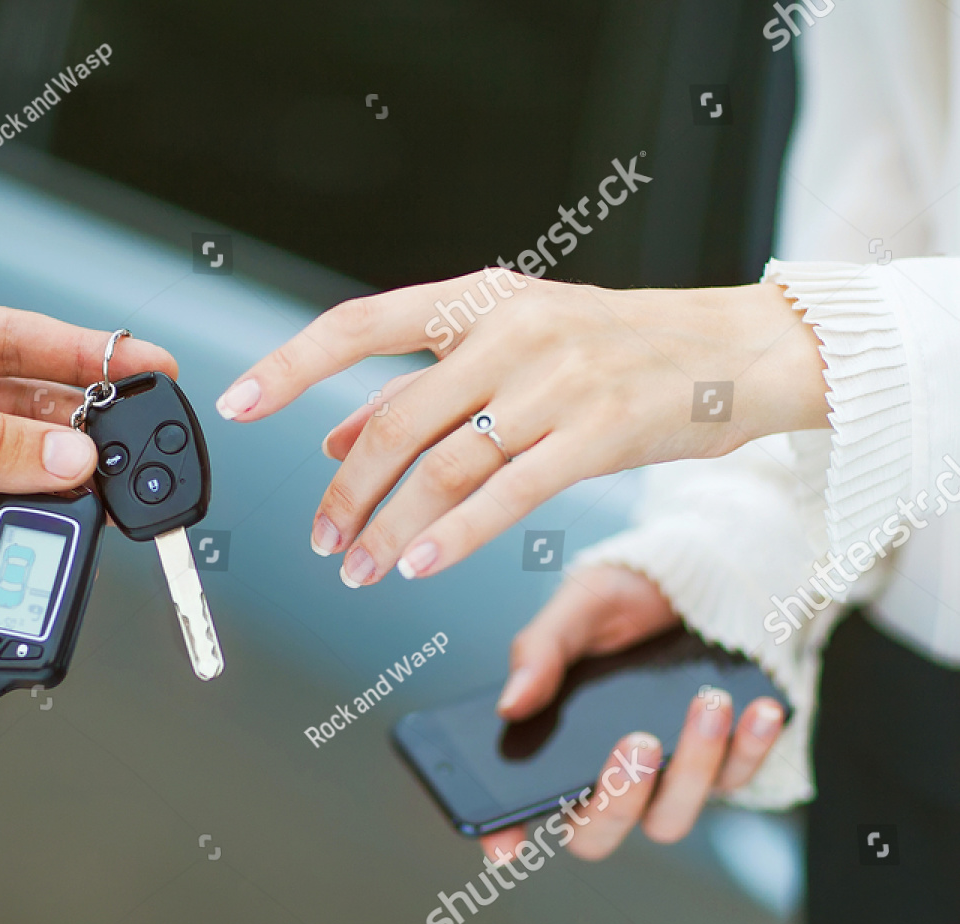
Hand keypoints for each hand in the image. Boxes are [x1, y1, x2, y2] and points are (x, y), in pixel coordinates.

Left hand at [217, 274, 826, 585]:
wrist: (741, 348)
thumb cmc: (617, 347)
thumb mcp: (515, 344)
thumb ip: (422, 388)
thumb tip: (331, 438)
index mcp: (481, 300)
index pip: (363, 323)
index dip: (293, 365)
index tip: (237, 403)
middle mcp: (511, 332)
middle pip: (396, 419)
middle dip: (344, 491)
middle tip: (319, 541)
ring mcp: (557, 382)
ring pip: (444, 467)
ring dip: (387, 527)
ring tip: (356, 569)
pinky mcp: (599, 434)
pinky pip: (506, 496)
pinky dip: (451, 536)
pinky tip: (415, 566)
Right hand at [479, 565, 785, 862]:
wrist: (702, 578)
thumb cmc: (628, 597)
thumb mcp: (579, 608)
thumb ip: (541, 653)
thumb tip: (509, 706)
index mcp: (556, 745)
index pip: (520, 803)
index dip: (505, 832)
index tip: (505, 845)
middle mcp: (608, 777)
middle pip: (598, 832)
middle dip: (618, 796)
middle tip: (637, 741)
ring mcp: (665, 780)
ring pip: (671, 816)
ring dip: (694, 765)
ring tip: (708, 703)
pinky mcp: (722, 769)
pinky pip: (737, 778)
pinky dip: (751, 747)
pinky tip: (759, 709)